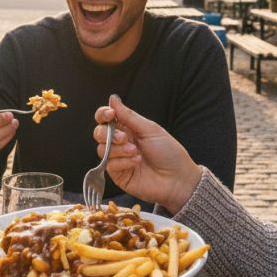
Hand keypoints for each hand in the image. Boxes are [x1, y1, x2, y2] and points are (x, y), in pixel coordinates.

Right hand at [94, 95, 201, 213]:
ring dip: (117, 149)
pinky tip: (136, 162)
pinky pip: (109, 165)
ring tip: (135, 151)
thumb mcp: (149, 129)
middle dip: (108, 133)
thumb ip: (128, 116)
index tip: (110, 114)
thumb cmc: (168, 152)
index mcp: (128, 129)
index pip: (106, 118)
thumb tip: (112, 99)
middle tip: (124, 138)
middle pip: (99, 133)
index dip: (103, 114)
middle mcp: (120, 143)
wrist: (177, 178)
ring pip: (101, 149)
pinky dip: (122, 162)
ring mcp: (118, 159)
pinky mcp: (118, 174)